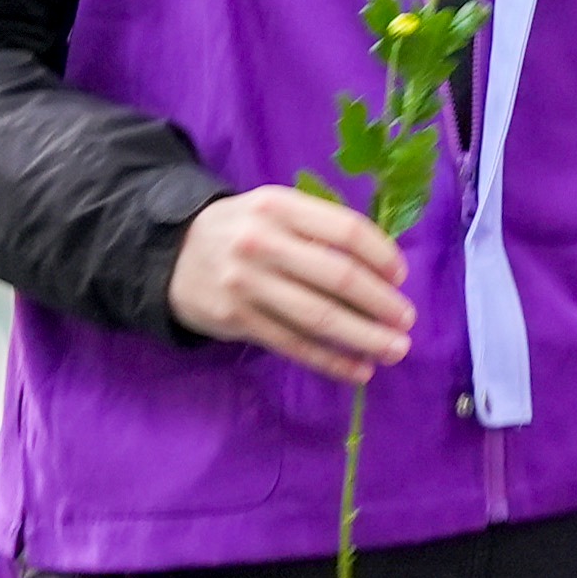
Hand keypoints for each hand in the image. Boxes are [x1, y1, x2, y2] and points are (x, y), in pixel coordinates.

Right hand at [171, 186, 410, 384]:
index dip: (382, 256)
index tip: (400, 276)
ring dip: (365, 337)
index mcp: (278, 206)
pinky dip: (331, 361)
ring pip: (319, 317)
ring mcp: (247, 283)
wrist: (170, 253)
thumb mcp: (273, 210)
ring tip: (396, 350)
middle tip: (407, 320)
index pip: (346, 231)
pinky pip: (295, 345)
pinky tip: (359, 371)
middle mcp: (261, 242)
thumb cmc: (242, 231)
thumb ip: (318, 228)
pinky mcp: (237, 319)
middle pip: (339, 277)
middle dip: (381, 303)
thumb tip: (383, 268)